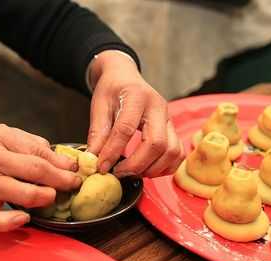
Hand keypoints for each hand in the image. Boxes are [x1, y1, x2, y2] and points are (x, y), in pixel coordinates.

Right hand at [0, 124, 80, 231]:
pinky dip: (10, 222)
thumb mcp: (1, 134)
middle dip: (61, 179)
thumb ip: (31, 143)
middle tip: (75, 183)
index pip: (38, 150)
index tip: (76, 168)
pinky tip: (25, 218)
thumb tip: (62, 159)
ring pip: (21, 194)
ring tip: (53, 196)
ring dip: (44, 196)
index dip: (61, 161)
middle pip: (35, 170)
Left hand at [86, 51, 183, 177]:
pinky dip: (164, 167)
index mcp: (137, 97)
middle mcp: (159, 107)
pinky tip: (146, 169)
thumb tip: (93, 160)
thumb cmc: (112, 90)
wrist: (125, 77)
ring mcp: (169, 119)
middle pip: (157, 143)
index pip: (126, 129)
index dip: (113, 151)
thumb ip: (97, 132)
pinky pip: (177, 155)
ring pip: (171, 152)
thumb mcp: (99, 105)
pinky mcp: (173, 129)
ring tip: (131, 172)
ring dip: (152, 169)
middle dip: (136, 165)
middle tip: (118, 173)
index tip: (102, 167)